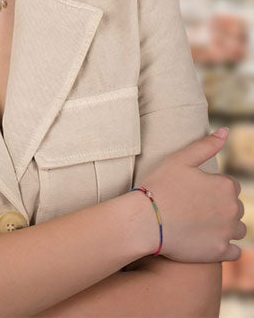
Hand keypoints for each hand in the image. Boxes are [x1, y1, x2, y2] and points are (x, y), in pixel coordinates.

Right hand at [141, 128, 244, 262]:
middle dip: (220, 207)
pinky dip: (224, 247)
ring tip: (198, 223)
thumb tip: (226, 131)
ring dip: (224, 226)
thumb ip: (205, 145)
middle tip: (192, 207)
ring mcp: (228, 232)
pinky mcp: (221, 252)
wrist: (146, 220)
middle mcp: (233, 209)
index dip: (210, 187)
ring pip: (237, 229)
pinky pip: (234, 251)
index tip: (192, 191)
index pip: (229, 185)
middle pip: (235, 207)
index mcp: (225, 186)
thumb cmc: (160, 186)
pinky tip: (205, 240)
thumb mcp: (179, 159)